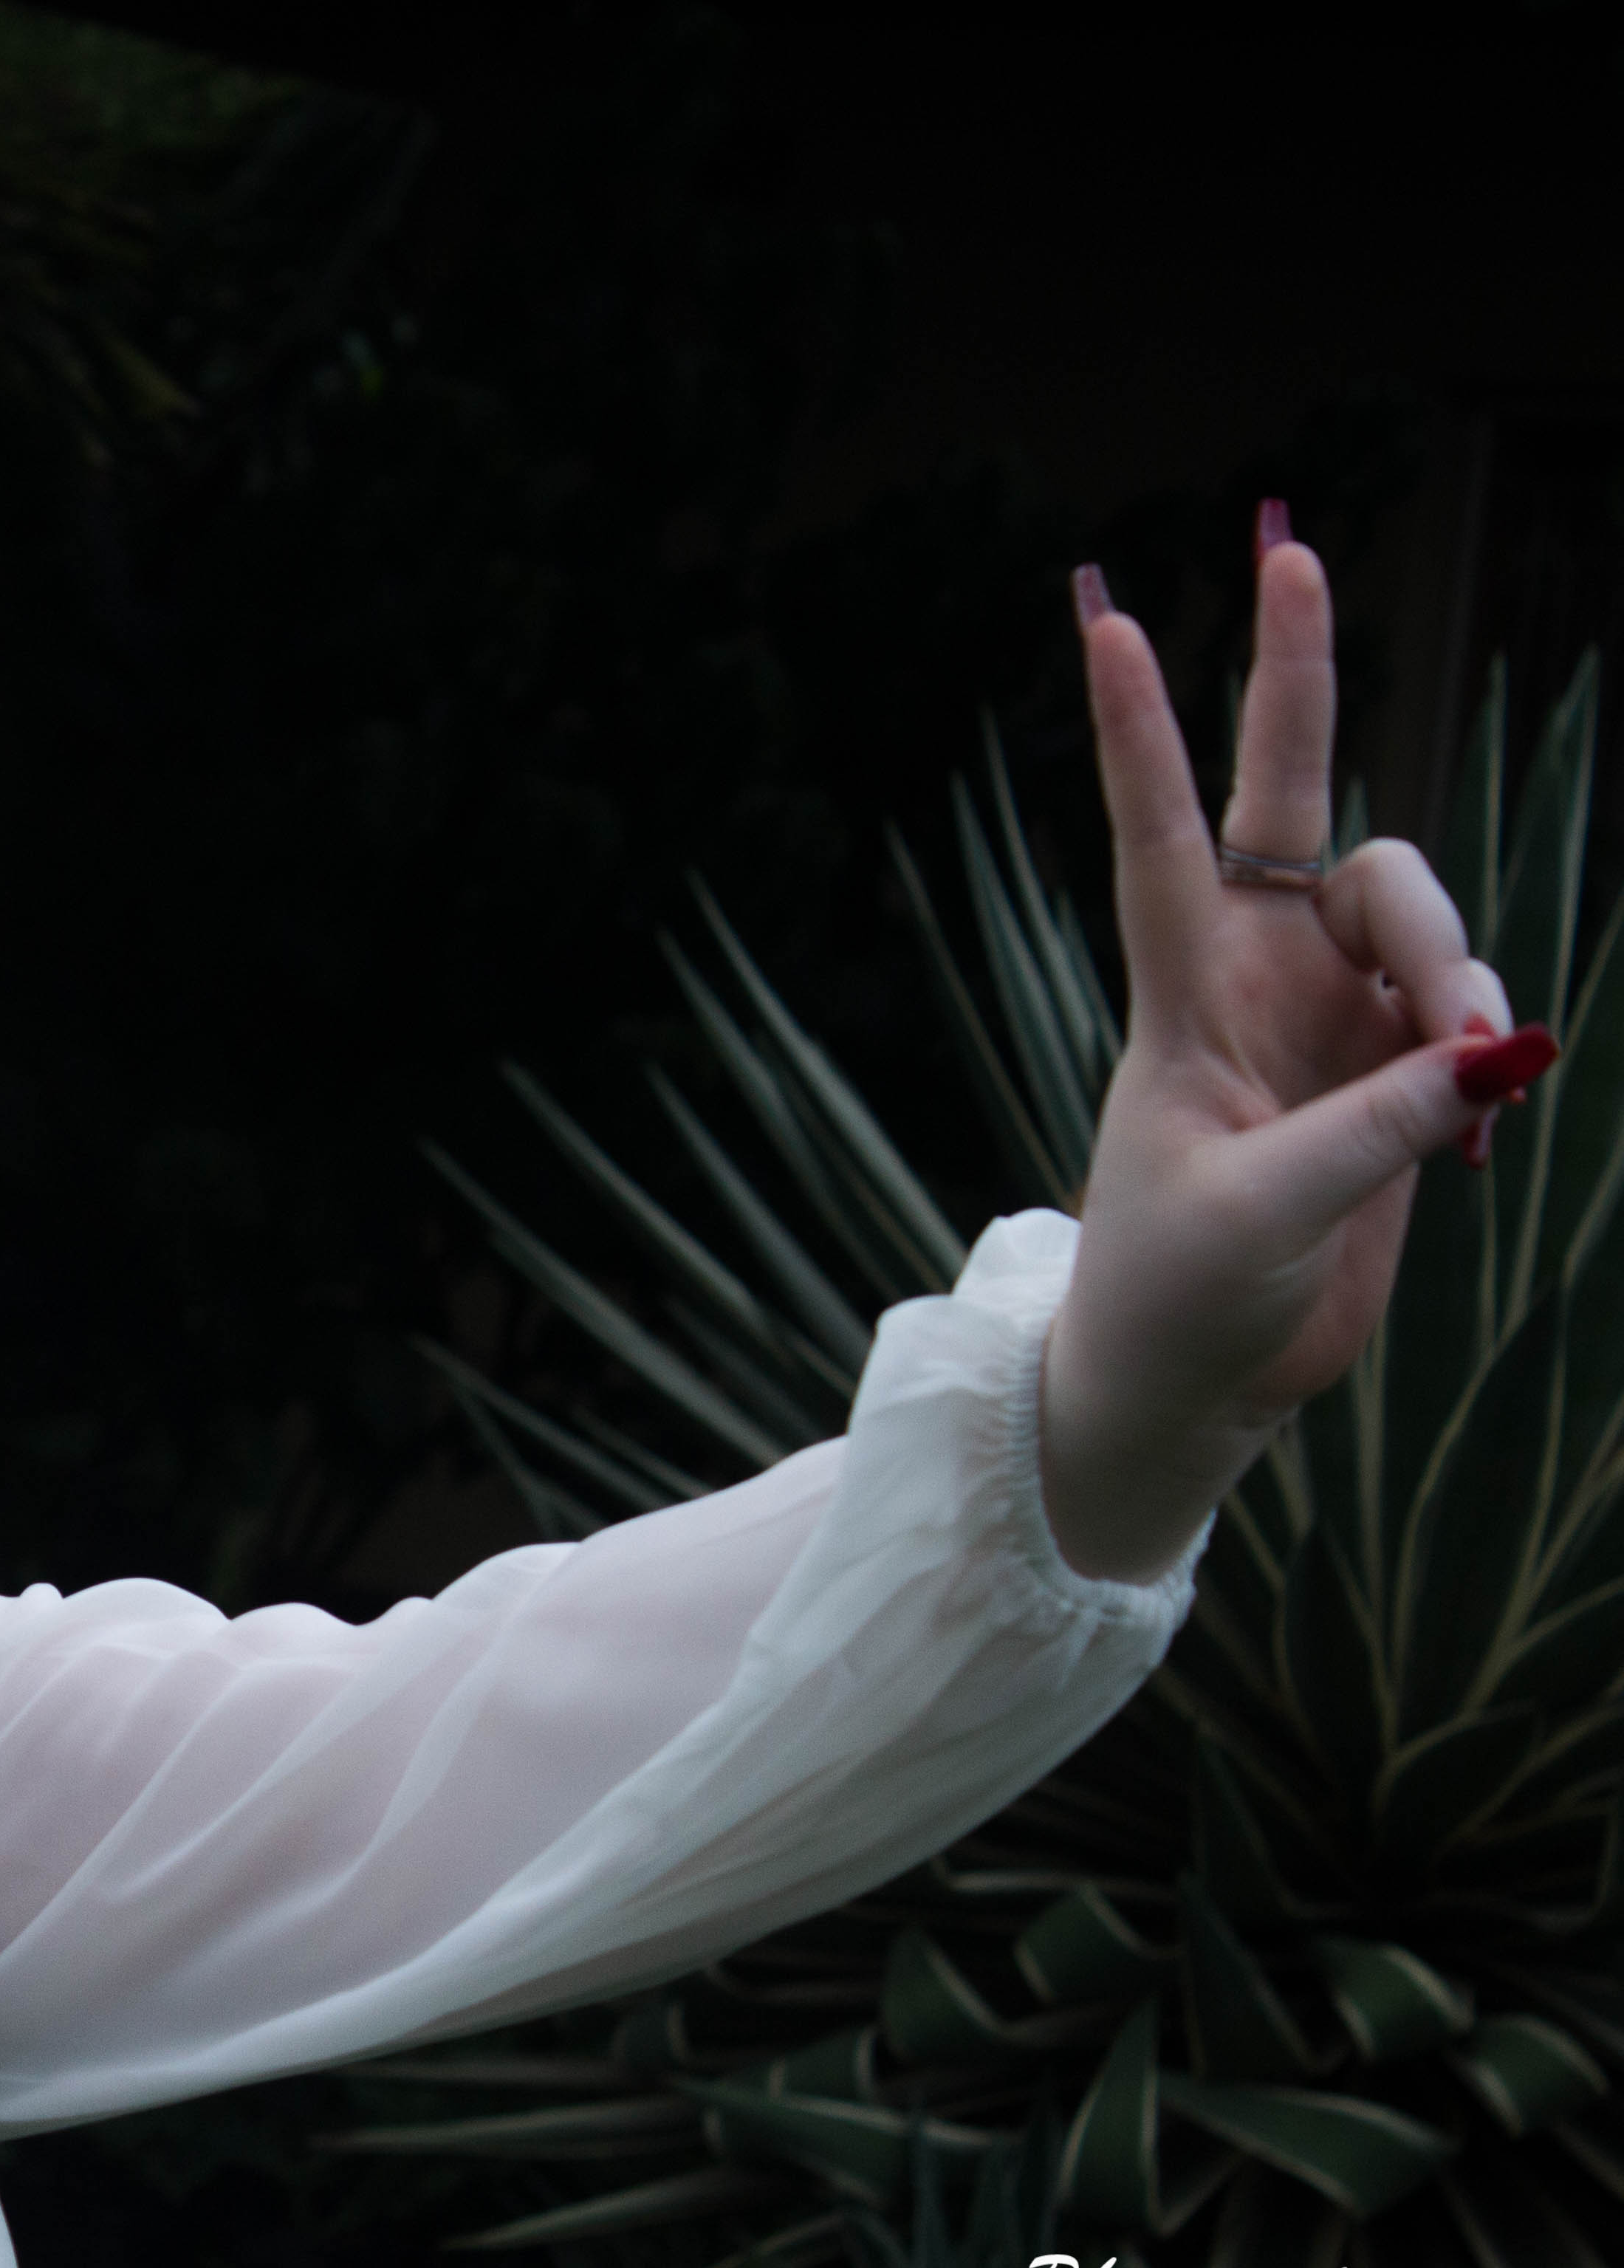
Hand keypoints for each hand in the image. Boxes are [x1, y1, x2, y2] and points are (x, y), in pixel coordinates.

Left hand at [1041, 517, 1547, 1579]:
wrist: (1198, 1380)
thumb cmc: (1181, 1296)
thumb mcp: (1262, 1216)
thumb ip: (1378, 1129)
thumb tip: (1494, 1054)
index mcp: (1183, 996)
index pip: (1158, 834)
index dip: (1139, 730)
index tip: (1105, 621)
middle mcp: (1255, 976)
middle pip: (1295, 798)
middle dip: (1298, 678)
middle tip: (1293, 554)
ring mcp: (1333, 1011)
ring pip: (1419, 909)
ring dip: (1461, 967)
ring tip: (1475, 1071)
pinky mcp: (1399, 1069)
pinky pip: (1469, 1013)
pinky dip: (1487, 1055)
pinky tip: (1477, 1129)